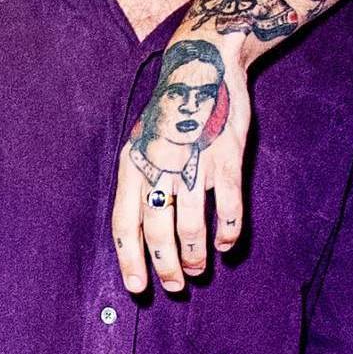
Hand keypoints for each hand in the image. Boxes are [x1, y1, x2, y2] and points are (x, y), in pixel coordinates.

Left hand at [111, 37, 252, 293]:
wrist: (203, 64)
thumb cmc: (171, 113)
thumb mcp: (142, 142)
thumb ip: (142, 182)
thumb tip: (141, 233)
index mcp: (132, 163)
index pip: (124, 224)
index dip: (130, 260)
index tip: (138, 288)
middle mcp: (159, 166)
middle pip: (157, 231)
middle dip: (165, 267)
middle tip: (174, 286)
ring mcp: (193, 163)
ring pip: (191, 226)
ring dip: (194, 257)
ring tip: (197, 271)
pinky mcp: (226, 159)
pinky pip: (228, 209)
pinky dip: (228, 234)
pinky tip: (226, 245)